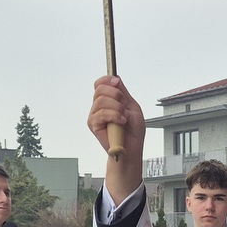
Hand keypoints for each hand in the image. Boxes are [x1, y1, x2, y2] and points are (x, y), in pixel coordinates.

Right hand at [89, 75, 146, 201]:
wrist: (132, 148)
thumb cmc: (133, 130)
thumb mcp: (132, 106)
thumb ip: (123, 92)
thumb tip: (115, 78)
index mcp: (108, 100)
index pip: (100, 83)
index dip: (107, 80)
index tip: (117, 82)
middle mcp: (99, 106)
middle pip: (100, 89)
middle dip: (116, 95)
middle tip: (124, 106)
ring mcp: (95, 115)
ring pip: (101, 100)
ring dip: (117, 108)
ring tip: (124, 118)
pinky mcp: (93, 125)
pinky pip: (101, 113)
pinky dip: (114, 116)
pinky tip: (121, 122)